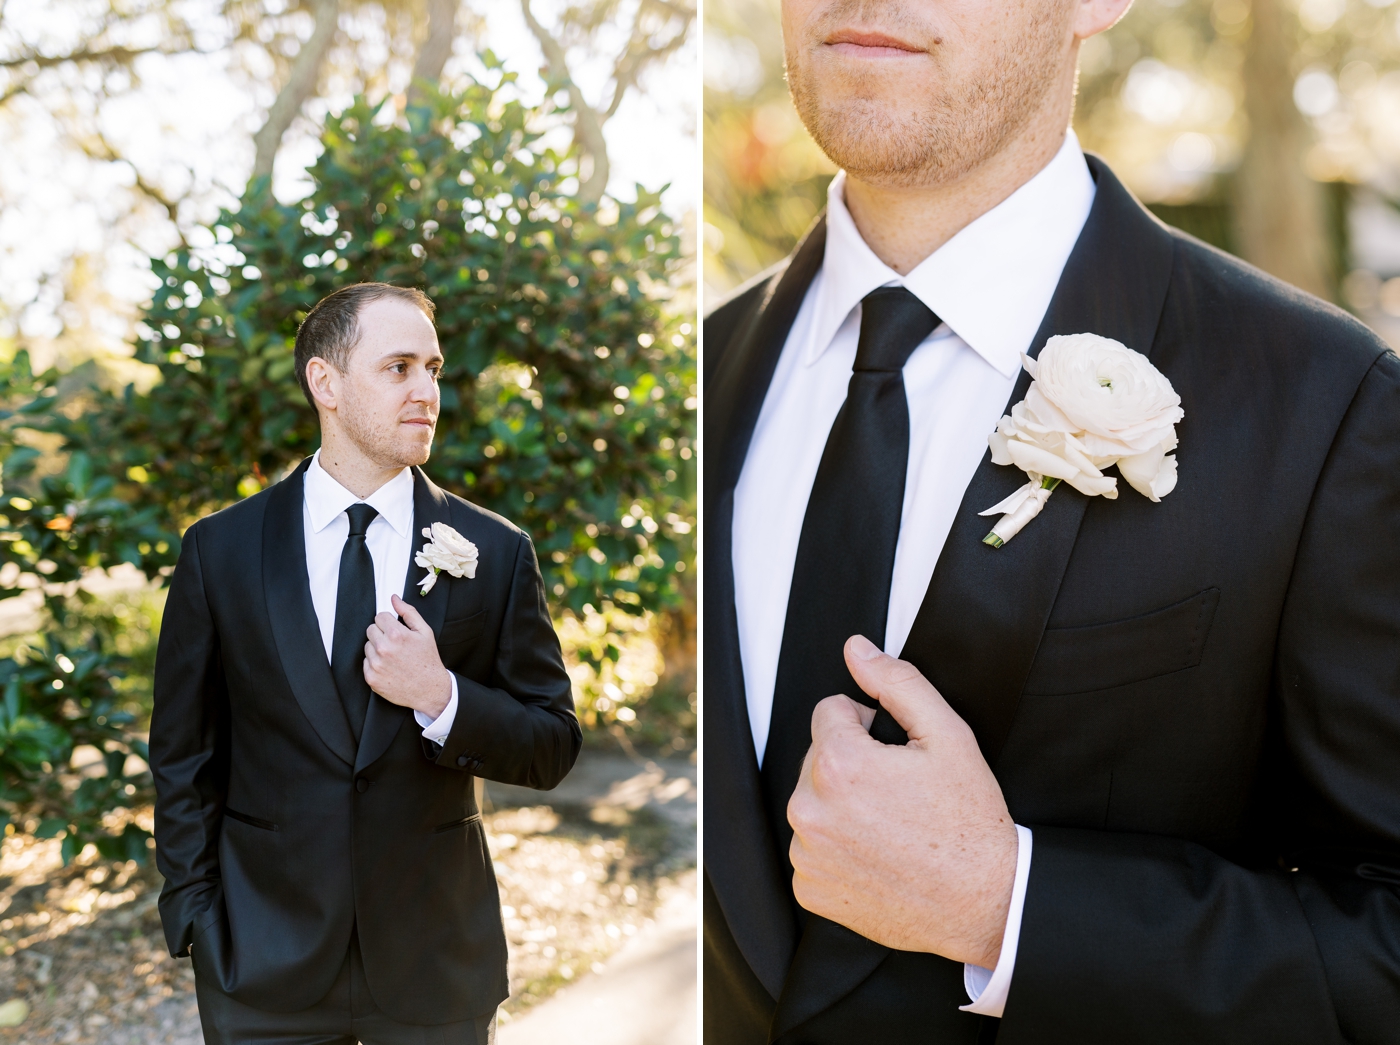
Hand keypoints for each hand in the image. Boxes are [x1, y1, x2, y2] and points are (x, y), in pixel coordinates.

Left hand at [364, 594, 451, 719]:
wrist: (429, 689)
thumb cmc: (428, 660)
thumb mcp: (424, 632)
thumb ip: (408, 612)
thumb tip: (394, 599)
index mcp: (396, 635)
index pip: (380, 617)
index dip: (390, 623)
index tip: (397, 631)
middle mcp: (383, 648)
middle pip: (370, 630)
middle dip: (382, 634)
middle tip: (396, 644)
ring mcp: (376, 664)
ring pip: (367, 646)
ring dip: (377, 649)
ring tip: (394, 657)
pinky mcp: (371, 678)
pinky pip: (366, 662)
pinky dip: (375, 664)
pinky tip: (389, 667)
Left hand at [788, 634, 1018, 969]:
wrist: (984, 901)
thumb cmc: (970, 821)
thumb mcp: (947, 736)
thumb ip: (897, 682)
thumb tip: (857, 649)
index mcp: (838, 764)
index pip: (830, 712)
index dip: (867, 725)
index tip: (895, 754)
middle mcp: (809, 809)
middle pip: (817, 757)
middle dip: (852, 764)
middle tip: (899, 793)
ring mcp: (807, 853)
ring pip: (813, 802)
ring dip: (842, 805)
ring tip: (890, 826)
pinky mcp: (810, 888)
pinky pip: (812, 849)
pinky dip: (838, 848)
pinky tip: (877, 856)